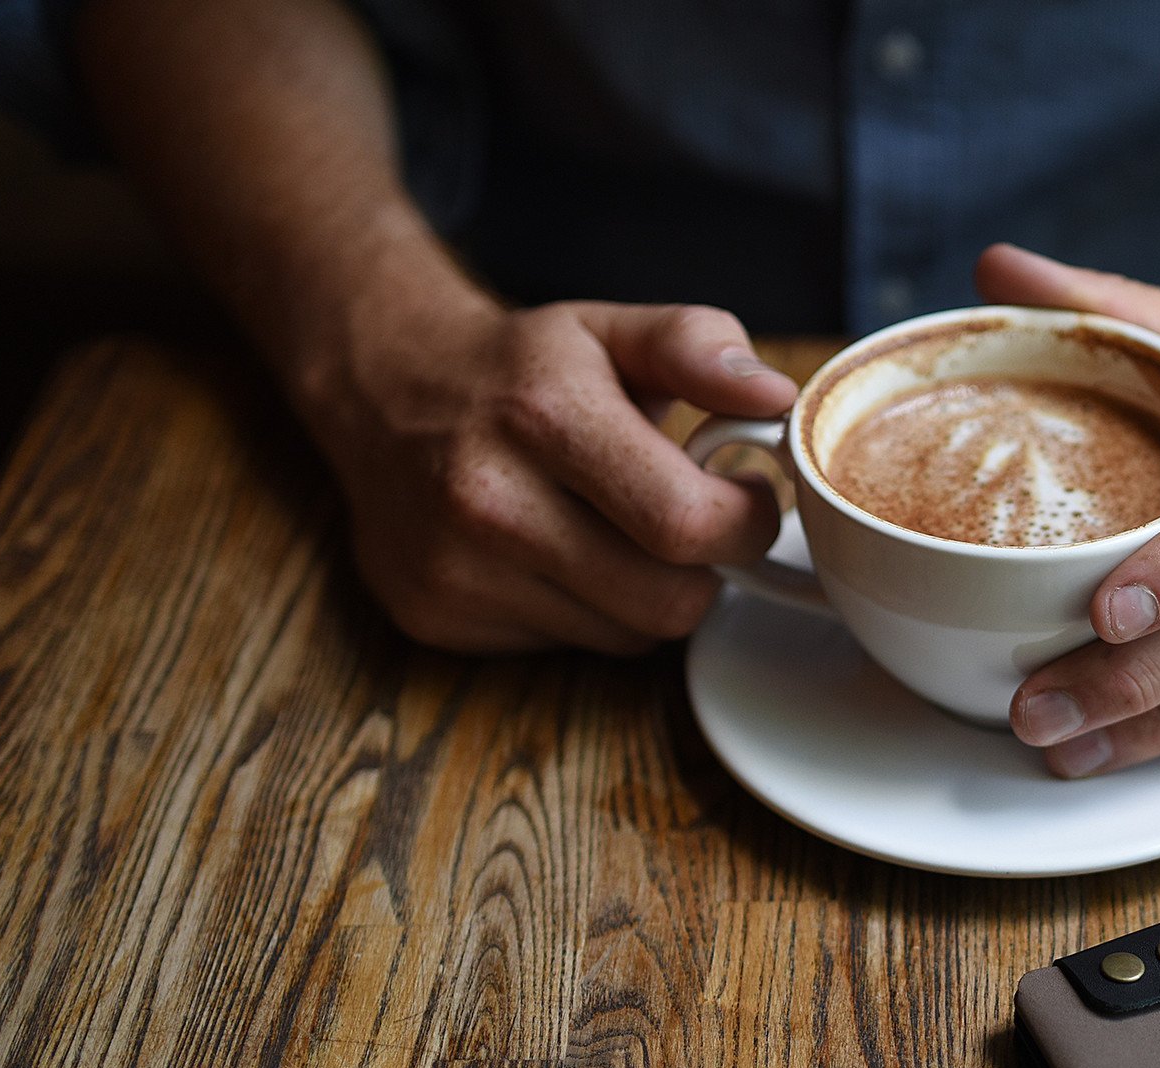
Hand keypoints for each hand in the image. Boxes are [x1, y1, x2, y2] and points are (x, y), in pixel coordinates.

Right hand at [293, 273, 794, 652]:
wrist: (383, 388)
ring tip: (610, 529)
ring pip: (623, 635)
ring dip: (641, 594)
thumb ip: (700, 347)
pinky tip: (550, 553)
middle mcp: (488, 499)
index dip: (744, 523)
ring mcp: (454, 569)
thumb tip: (775, 396)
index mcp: (542, 415)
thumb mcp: (613, 329)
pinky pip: (563, 646)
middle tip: (688, 522)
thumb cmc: (521, 367)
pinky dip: (580, 611)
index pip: (686, 524)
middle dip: (702, 569)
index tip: (745, 497)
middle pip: (665, 602)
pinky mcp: (434, 617)